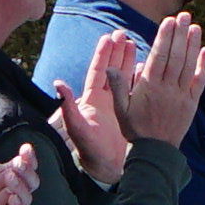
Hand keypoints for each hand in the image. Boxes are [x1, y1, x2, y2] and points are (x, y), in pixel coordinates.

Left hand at [54, 38, 138, 186]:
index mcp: (92, 100)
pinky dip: (140, 79)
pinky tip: (146, 67)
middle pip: (111, 70)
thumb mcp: (78, 127)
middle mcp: (104, 101)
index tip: (109, 38)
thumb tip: (58, 83)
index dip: (103, 55)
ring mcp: (117, 107)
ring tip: (134, 43)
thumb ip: (69, 106)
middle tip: (122, 34)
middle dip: (117, 52)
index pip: (98, 72)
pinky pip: (134, 92)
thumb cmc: (90, 151)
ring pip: (123, 78)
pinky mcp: (128, 114)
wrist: (107, 170)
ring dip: (128, 61)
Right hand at [116, 3, 204, 144]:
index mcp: (149, 87)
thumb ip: (116, 86)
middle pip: (175, 56)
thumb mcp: (120, 109)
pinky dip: (203, 65)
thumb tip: (109, 67)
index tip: (169, 20)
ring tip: (195, 26)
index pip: (159, 56)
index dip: (165, 37)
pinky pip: (199, 81)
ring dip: (193, 44)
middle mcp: (167, 88)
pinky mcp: (192, 103)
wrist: (155, 152)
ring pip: (188, 65)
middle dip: (180, 34)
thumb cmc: (135, 129)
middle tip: (184, 15)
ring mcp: (181, 95)